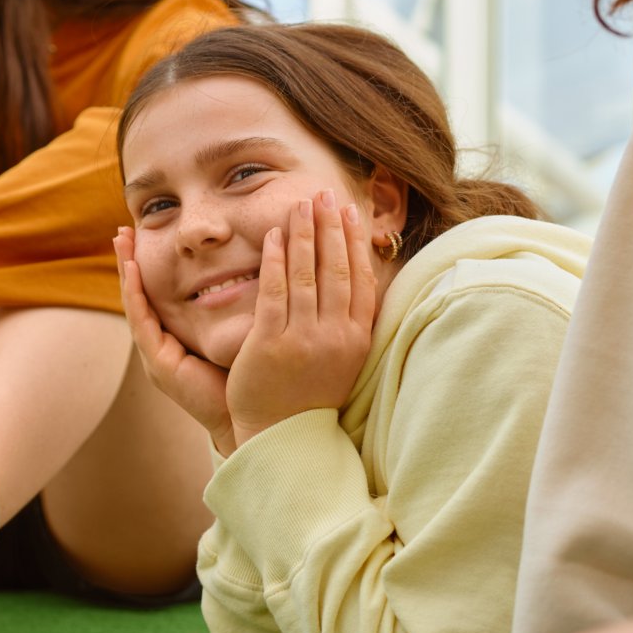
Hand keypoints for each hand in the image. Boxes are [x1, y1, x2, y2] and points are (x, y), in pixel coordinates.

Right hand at [115, 226, 236, 455]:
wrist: (258, 421)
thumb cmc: (258, 377)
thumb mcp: (245, 330)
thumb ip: (243, 302)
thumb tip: (260, 261)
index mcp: (180, 341)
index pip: (159, 296)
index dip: (151, 267)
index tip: (145, 233)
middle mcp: (163, 348)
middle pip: (141, 297)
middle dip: (130, 263)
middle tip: (123, 230)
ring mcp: (158, 357)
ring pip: (136, 306)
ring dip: (127, 272)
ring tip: (121, 241)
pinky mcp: (160, 365)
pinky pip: (142, 323)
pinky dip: (136, 295)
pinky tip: (133, 270)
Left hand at [223, 190, 378, 450]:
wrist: (285, 440)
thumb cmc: (311, 398)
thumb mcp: (341, 360)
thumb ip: (347, 323)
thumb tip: (356, 284)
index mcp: (356, 339)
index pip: (360, 278)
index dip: (355, 241)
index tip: (350, 210)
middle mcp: (335, 336)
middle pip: (336, 270)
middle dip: (331, 227)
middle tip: (324, 192)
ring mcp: (304, 340)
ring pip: (308, 276)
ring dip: (305, 235)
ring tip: (300, 204)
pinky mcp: (273, 345)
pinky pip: (275, 294)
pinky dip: (277, 261)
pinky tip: (275, 237)